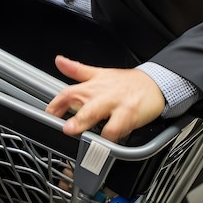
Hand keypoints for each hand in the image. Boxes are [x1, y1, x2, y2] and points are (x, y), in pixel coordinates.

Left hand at [46, 56, 165, 141]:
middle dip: (72, 114)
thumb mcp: (99, 73)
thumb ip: (76, 70)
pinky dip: (111, 135)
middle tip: (65, 128)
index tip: (47, 115)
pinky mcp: (130, 113)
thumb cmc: (125, 82)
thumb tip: (59, 61)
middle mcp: (101, 93)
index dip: (55, 103)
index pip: (69, 92)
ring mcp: (115, 103)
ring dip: (89, 124)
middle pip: (82, 101)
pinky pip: (118, 126)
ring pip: (100, 113)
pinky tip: (106, 141)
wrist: (154, 83)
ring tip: (80, 135)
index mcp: (92, 85)